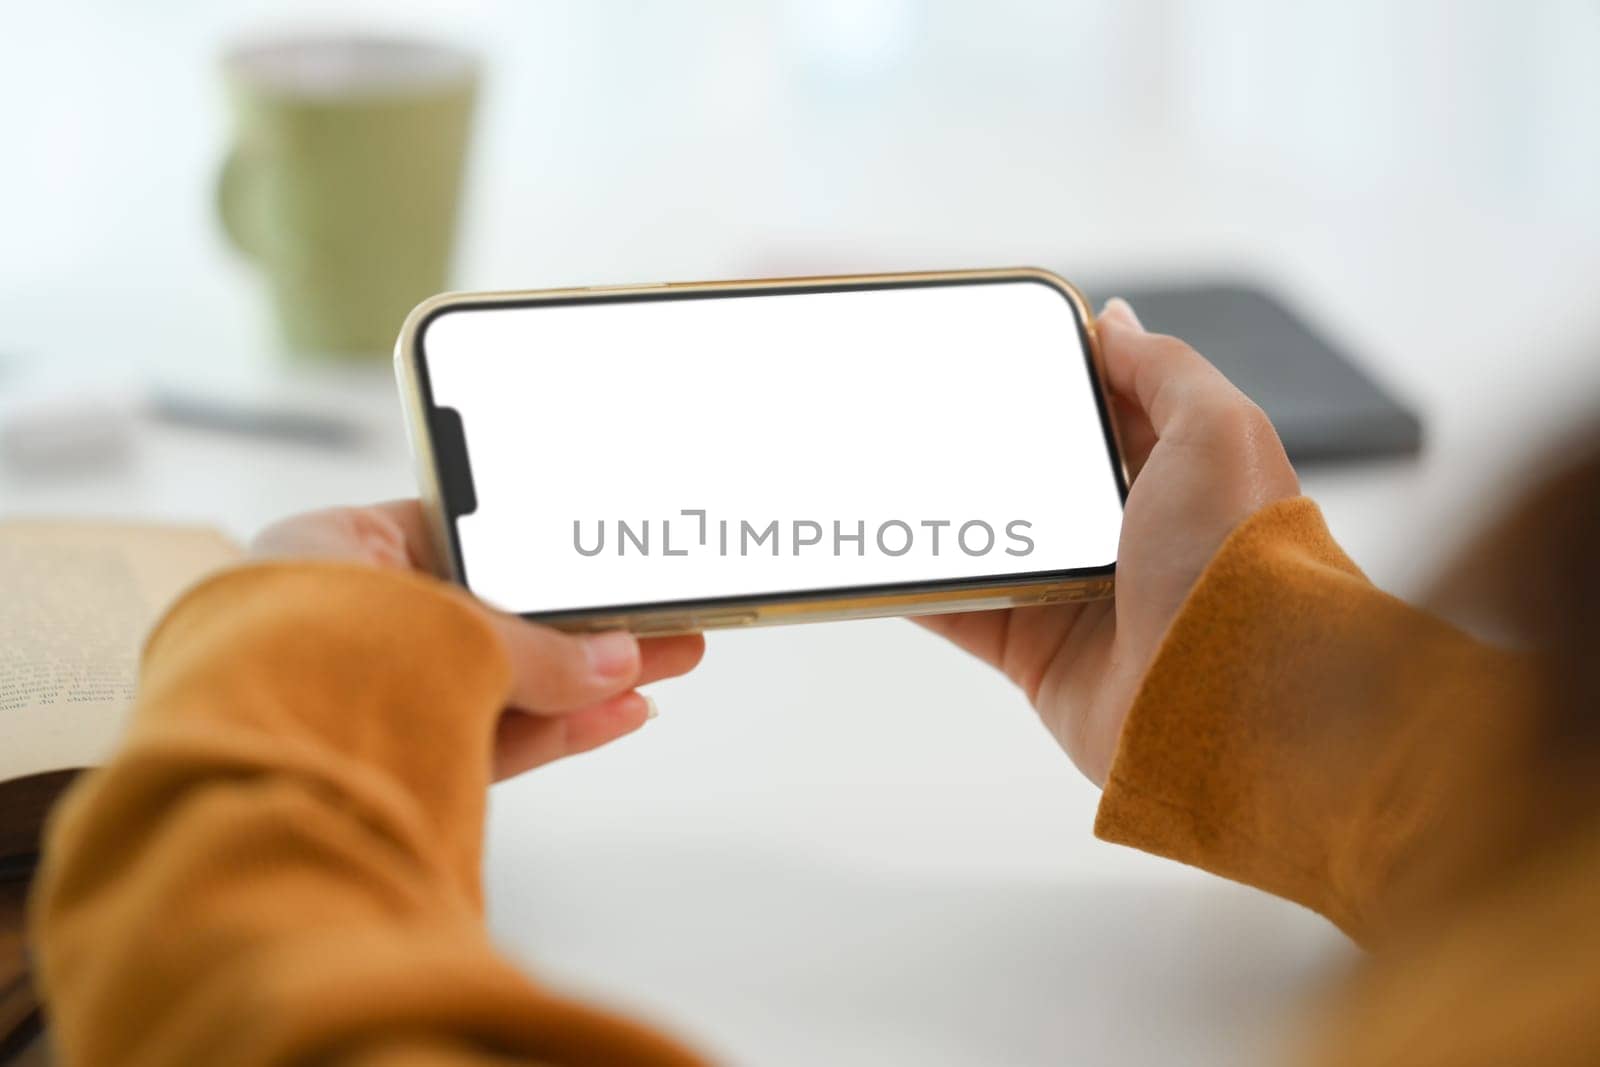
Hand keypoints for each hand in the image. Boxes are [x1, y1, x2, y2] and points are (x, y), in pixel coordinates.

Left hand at [252, 500, 704, 780]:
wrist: (223, 792)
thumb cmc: (293, 666)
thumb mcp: (438, 626)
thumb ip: (532, 649)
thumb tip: (615, 666)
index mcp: (329, 553)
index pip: (452, 534)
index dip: (535, 543)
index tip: (599, 552)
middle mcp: (348, 623)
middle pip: (491, 614)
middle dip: (581, 619)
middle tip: (659, 611)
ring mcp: (369, 698)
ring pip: (500, 681)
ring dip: (587, 675)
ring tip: (670, 660)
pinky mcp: (393, 767)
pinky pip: (490, 737)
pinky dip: (557, 727)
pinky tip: (622, 711)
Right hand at [918, 299, 1299, 785]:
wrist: (1224, 701)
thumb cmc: (1239, 563)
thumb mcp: (1219, 432)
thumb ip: (1164, 368)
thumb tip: (1115, 320)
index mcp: (1181, 477)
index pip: (1110, 412)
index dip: (1060, 381)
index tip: (996, 351)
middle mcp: (1130, 537)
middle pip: (1040, 475)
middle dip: (986, 447)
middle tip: (920, 407)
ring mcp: (1079, 597)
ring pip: (993, 542)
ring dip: (945, 516)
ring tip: (884, 472)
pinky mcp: (1037, 655)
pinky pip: (962, 612)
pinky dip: (920, 589)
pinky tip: (882, 556)